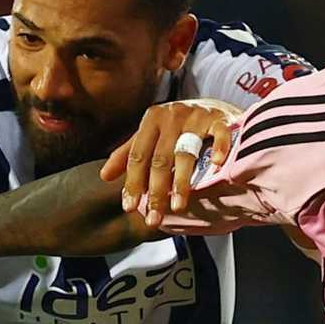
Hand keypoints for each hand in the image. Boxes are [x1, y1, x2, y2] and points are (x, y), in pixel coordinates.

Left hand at [99, 99, 240, 228]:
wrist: (214, 106)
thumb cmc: (178, 126)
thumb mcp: (152, 135)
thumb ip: (129, 153)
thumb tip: (104, 176)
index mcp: (151, 119)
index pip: (138, 155)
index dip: (133, 182)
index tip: (130, 207)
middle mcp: (172, 115)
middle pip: (160, 159)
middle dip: (156, 191)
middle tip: (154, 217)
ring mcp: (197, 116)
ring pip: (186, 153)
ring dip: (181, 182)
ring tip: (178, 206)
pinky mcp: (220, 119)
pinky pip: (220, 134)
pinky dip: (219, 149)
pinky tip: (215, 166)